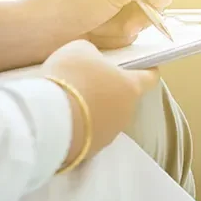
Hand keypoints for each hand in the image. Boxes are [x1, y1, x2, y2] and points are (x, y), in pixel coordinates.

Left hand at [0, 0, 172, 71]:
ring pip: (147, 13)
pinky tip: (99, 35)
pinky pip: (133, 30)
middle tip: (128, 14)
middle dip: (143, 6)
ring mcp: (118, 2)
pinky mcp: (113, 24)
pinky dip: (118, 35)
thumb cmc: (72, 2)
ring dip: (128, 24)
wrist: (42, 34)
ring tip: (104, 26)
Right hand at [42, 40, 159, 166]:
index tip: (142, 64)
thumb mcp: (80, 50)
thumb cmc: (71, 77)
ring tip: (70, 100)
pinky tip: (63, 118)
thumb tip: (93, 61)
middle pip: (124, 97)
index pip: (150, 78)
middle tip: (89, 79)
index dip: (147, 69)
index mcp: (131, 87)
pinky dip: (80, 125)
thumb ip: (93, 54)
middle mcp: (126, 113)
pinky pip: (89, 132)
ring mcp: (110, 134)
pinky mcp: (91, 150)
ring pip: (107, 117)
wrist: (49, 120)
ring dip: (94, 109)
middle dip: (111, 88)